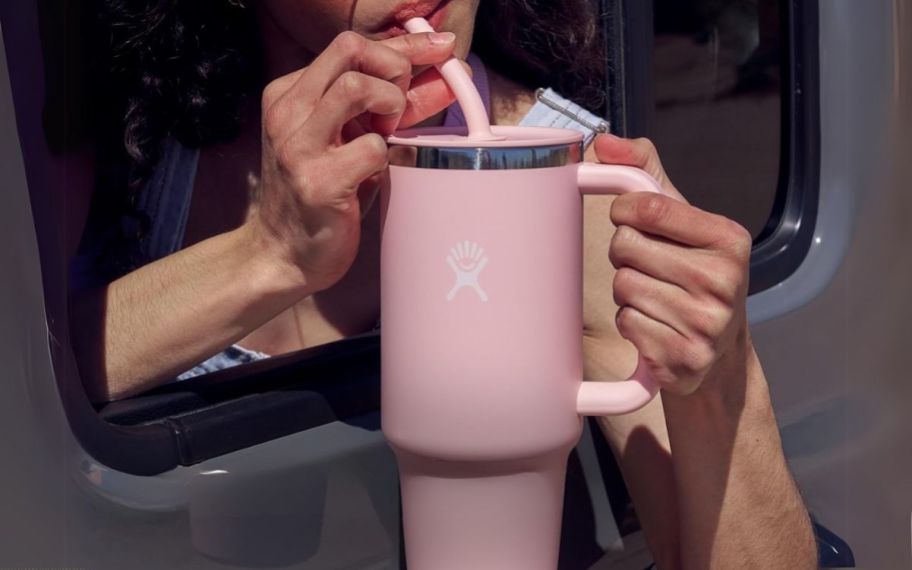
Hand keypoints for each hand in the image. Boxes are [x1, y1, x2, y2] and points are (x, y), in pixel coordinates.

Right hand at [249, 31, 458, 293]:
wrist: (285, 255)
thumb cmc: (324, 196)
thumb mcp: (351, 140)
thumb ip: (390, 107)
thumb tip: (445, 76)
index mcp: (290, 95)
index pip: (350, 46)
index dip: (404, 44)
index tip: (442, 46)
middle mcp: (288, 112)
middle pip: (350, 49)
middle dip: (396, 67)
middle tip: (402, 107)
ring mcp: (298, 146)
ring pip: (356, 86)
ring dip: (390, 105)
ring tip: (387, 136)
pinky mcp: (316, 182)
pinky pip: (372, 148)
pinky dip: (387, 157)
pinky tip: (375, 174)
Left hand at [594, 134, 753, 395]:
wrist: (720, 353)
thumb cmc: (694, 275)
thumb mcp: (684, 220)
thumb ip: (647, 172)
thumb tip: (604, 142)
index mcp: (729, 238)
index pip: (648, 206)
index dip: (624, 211)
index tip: (629, 218)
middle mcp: (724, 280)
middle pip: (626, 247)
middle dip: (626, 256)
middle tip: (649, 267)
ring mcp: (707, 322)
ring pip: (622, 286)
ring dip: (627, 292)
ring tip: (655, 298)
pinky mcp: (684, 357)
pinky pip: (626, 322)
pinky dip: (632, 323)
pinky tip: (655, 325)